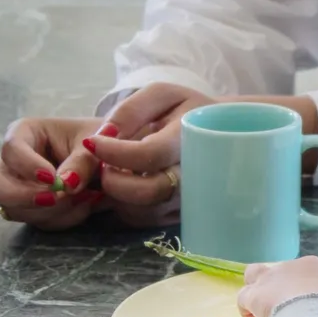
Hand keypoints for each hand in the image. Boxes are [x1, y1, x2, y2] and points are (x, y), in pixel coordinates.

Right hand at [0, 114, 100, 228]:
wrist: (109, 161)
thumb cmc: (98, 141)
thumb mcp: (94, 145)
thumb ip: (82, 162)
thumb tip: (65, 184)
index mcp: (25, 133)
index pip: (11, 149)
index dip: (27, 166)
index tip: (53, 179)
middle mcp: (14, 162)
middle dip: (21, 197)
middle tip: (53, 198)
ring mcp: (18, 187)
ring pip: (14, 209)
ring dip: (50, 211)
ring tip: (86, 198)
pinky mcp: (31, 208)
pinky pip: (36, 221)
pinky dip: (62, 219)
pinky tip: (85, 206)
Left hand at [84, 87, 317, 230]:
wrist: (224, 134)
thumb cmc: (188, 111)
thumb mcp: (163, 95)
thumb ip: (131, 109)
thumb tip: (104, 134)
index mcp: (193, 137)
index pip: (150, 154)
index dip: (115, 152)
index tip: (93, 142)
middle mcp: (197, 174)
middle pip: (149, 192)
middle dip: (114, 182)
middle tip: (103, 164)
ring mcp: (192, 199)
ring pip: (143, 211)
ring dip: (117, 195)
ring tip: (116, 171)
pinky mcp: (183, 215)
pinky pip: (144, 221)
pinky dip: (125, 207)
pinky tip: (127, 185)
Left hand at [239, 255, 317, 316]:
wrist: (315, 314)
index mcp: (314, 266)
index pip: (304, 275)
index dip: (304, 294)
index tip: (307, 313)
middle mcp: (289, 266)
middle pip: (280, 273)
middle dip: (281, 290)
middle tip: (287, 312)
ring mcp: (269, 278)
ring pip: (254, 273)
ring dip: (257, 290)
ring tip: (264, 312)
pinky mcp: (254, 294)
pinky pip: (243, 299)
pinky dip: (248, 312)